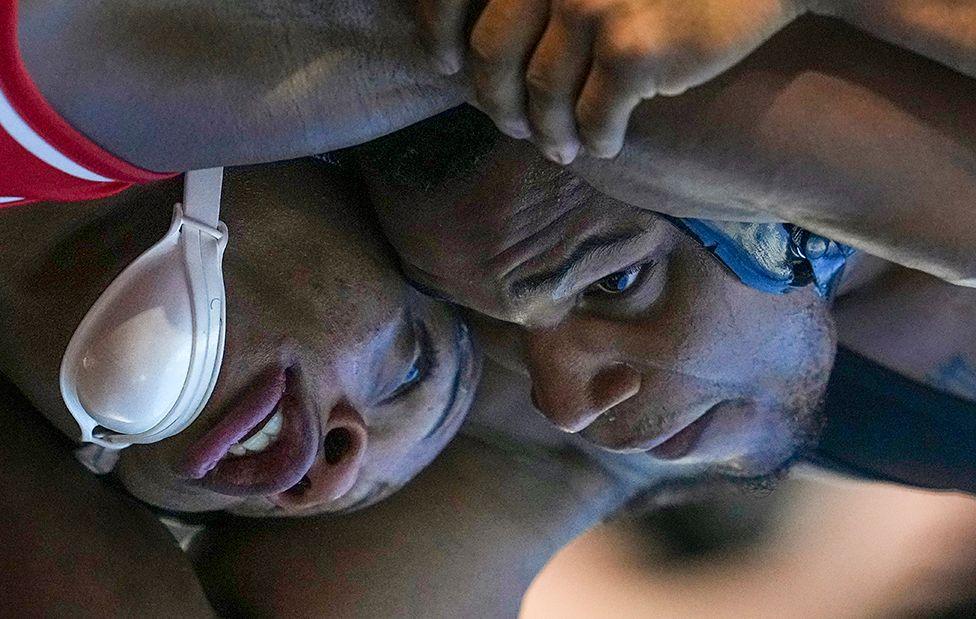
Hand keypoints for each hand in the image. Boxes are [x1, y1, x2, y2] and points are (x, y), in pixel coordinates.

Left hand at [415, 0, 803, 162]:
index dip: (439, 31)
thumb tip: (474, 46)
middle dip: (496, 100)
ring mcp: (590, 6)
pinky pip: (592, 118)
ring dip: (548, 131)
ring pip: (541, 95)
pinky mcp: (631, 50)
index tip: (443, 62)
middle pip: (492, 54)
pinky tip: (604, 144)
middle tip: (510, 123)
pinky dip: (595, 139)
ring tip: (558, 146)